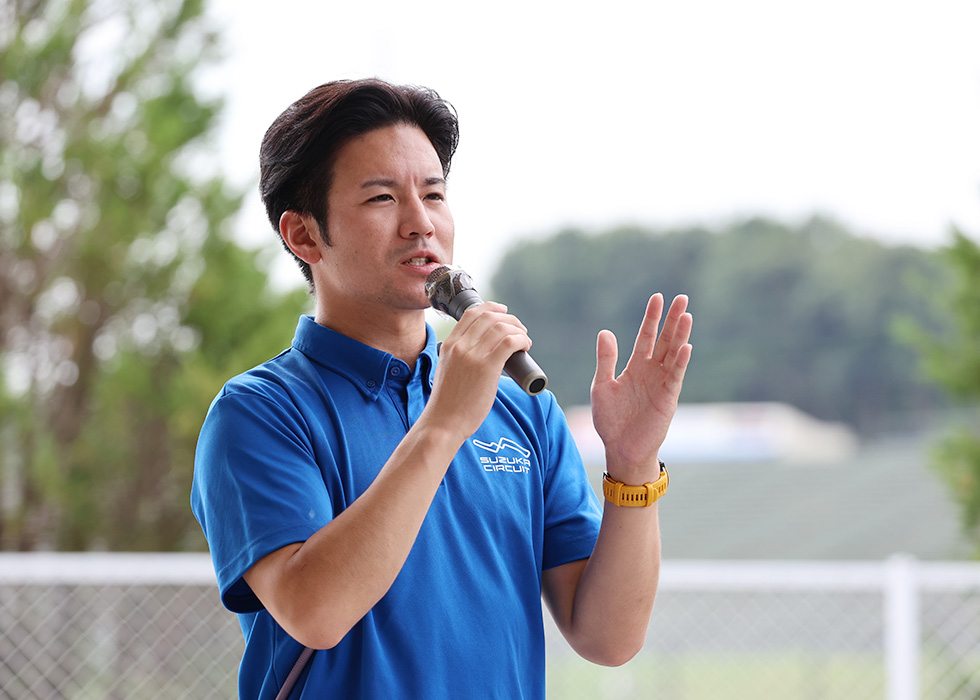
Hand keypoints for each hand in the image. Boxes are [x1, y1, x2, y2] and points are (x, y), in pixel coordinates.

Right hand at [427, 302, 530, 441]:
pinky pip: (509, 342)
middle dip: (509, 319)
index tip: (503, 312)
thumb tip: (482, 352)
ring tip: (524, 341)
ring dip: (518, 330)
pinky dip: (521, 340)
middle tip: (519, 330)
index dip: (491, 308)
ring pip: (502, 327)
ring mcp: (473, 356)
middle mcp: (460, 346)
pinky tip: (525, 347)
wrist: (443, 422)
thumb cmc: (448, 402)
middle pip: (489, 317)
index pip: (471, 314)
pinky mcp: (487, 368)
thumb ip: (460, 356)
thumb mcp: (448, 369)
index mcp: (449, 345)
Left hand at [590, 294, 692, 480]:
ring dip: (681, 335)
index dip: (651, 318)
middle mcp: (651, 371)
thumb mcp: (602, 386)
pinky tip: (686, 346)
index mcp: (635, 367)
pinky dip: (681, 361)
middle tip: (682, 298)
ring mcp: (662, 383)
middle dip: (672, 319)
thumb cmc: (611, 420)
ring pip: (674, 354)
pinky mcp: (668, 397)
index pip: (646, 336)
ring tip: (687, 314)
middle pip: (665, 340)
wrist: (621, 448)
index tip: (657, 298)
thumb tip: (605, 332)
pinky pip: (676, 376)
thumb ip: (606, 360)